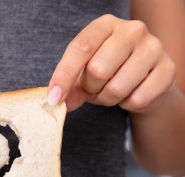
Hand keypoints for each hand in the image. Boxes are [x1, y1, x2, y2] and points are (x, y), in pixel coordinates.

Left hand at [47, 14, 175, 112]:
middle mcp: (132, 30)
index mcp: (105, 25)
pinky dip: (127, 105)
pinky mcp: (168, 69)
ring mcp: (154, 47)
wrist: (146, 79)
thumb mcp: (84, 73)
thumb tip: (56, 101)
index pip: (80, 48)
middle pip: (98, 70)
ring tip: (110, 93)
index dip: (64, 75)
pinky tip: (130, 94)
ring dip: (107, 100)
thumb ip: (69, 85)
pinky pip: (137, 99)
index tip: (54, 98)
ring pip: (117, 88)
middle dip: (90, 89)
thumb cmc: (109, 71)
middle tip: (93, 90)